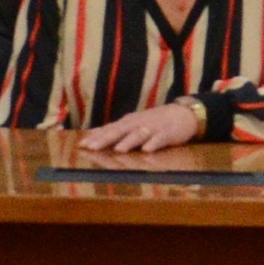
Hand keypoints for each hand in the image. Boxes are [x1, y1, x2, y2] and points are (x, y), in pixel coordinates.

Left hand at [76, 98, 203, 152]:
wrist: (182, 114)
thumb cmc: (153, 122)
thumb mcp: (132, 124)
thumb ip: (114, 130)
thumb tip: (91, 134)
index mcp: (128, 123)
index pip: (109, 129)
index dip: (95, 137)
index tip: (81, 145)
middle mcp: (137, 124)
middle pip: (120, 131)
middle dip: (105, 139)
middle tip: (92, 147)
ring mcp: (153, 128)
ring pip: (139, 135)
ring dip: (128, 142)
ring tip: (118, 150)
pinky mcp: (168, 133)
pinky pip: (160, 139)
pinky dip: (153, 144)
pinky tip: (147, 150)